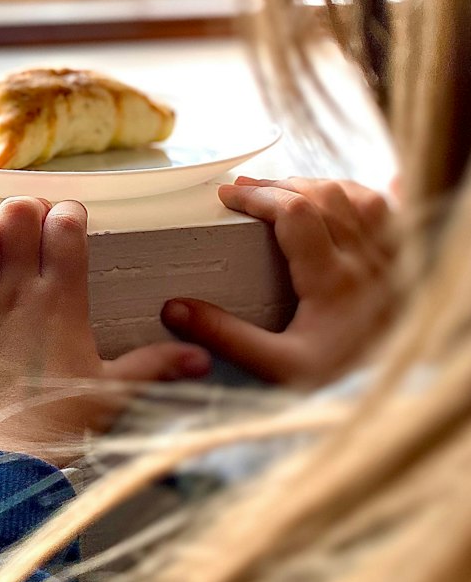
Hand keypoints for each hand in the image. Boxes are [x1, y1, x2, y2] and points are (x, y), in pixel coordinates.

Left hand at [0, 198, 210, 465]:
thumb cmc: (57, 429)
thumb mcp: (114, 394)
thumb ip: (156, 366)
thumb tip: (201, 359)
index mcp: (62, 302)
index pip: (66, 224)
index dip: (67, 214)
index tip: (68, 227)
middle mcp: (16, 292)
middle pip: (19, 211)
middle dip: (26, 210)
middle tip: (29, 231)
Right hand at [161, 177, 396, 387]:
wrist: (400, 395)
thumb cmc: (342, 383)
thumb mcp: (278, 368)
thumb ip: (228, 337)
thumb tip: (176, 309)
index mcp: (333, 279)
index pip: (294, 212)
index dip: (257, 196)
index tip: (227, 196)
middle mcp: (366, 259)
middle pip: (322, 194)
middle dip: (279, 186)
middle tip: (246, 192)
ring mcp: (391, 257)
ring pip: (356, 195)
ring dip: (316, 187)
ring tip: (284, 192)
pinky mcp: (406, 263)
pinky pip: (391, 208)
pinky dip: (361, 194)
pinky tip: (344, 194)